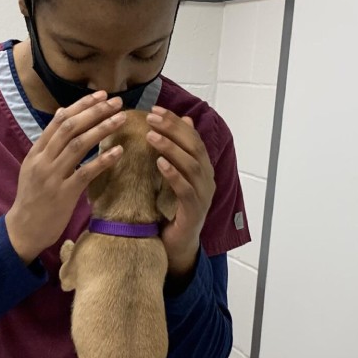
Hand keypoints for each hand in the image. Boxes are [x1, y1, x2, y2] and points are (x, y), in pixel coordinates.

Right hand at [6, 92, 124, 263]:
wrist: (24, 229)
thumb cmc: (33, 198)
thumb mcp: (34, 166)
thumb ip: (48, 142)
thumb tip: (62, 113)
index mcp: (36, 152)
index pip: (59, 121)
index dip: (81, 106)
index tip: (101, 96)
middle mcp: (43, 161)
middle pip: (70, 128)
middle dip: (95, 112)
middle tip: (116, 102)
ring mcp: (53, 177)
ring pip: (79, 146)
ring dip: (102, 129)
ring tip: (121, 119)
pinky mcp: (64, 194)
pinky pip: (86, 173)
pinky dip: (103, 160)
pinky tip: (118, 151)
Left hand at [146, 106, 215, 276]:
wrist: (175, 247)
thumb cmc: (170, 210)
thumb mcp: (169, 178)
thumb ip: (173, 154)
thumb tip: (182, 121)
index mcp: (201, 168)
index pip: (192, 137)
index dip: (175, 122)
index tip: (155, 110)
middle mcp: (206, 179)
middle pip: (194, 147)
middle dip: (173, 129)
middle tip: (151, 117)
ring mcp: (203, 196)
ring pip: (192, 166)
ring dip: (171, 148)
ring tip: (152, 136)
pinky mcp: (194, 212)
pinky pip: (186, 190)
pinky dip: (174, 175)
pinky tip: (159, 163)